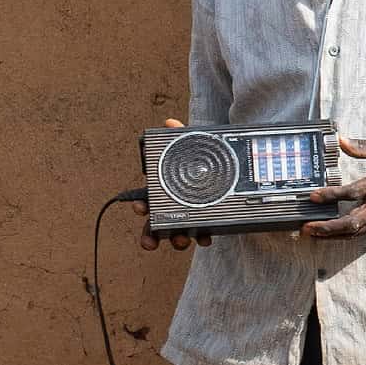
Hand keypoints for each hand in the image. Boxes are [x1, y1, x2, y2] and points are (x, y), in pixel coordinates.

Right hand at [134, 118, 212, 250]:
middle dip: (150, 235)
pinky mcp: (203, 220)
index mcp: (164, 187)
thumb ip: (180, 134)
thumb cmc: (200, 158)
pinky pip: (199, 233)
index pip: (146, 198)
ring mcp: (187, 214)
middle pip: (155, 223)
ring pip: (175, 232)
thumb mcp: (191, 144)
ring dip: (176, 240)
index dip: (140, 205)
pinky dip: (201, 236)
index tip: (139, 208)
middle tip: (151, 242)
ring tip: (181, 241)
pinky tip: (205, 237)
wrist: (226, 165)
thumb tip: (170, 122)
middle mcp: (172, 204)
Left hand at [300, 136, 365, 238]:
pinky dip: (343, 235)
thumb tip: (340, 141)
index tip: (313, 196)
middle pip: (352, 222)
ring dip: (331, 235)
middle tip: (307, 227)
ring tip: (311, 233)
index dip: (332, 195)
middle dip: (328, 227)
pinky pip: (361, 234)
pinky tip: (328, 235)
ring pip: (355, 232)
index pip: (353, 192)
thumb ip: (364, 146)